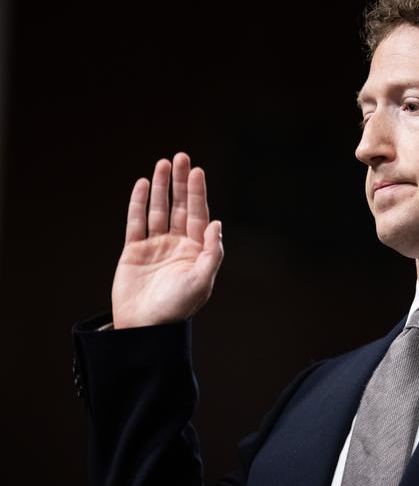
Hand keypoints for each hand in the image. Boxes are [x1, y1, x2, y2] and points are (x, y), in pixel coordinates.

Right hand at [111, 152, 223, 328]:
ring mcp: (155, 246)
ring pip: (158, 209)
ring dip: (161, 187)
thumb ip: (211, 252)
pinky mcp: (134, 251)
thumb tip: (217, 223)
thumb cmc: (177, 308)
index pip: (199, 214)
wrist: (145, 328)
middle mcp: (178, 244)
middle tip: (181, 157)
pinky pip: (136, 222)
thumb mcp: (201, 281)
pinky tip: (141, 184)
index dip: (198, 192)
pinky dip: (138, 203)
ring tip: (162, 163)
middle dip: (181, 182)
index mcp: (197, 250)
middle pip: (181, 206)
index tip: (197, 171)